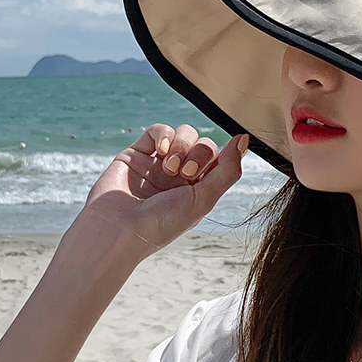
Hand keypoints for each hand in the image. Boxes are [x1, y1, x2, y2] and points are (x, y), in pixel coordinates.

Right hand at [78, 123, 247, 256]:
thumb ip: (228, 170)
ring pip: (183, 133)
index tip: (209, 168)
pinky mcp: (136, 154)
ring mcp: (158, 164)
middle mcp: (179, 176)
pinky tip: (161, 149)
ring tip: (169, 167)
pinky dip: (164, 133)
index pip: (219, 159)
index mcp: (198, 189)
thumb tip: (244, 139)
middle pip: (203, 144)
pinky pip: (158, 130)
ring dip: (182, 144)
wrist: (117, 230)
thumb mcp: (204, 199)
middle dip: (199, 153)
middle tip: (184, 173)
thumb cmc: (162, 223)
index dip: (219, 157)